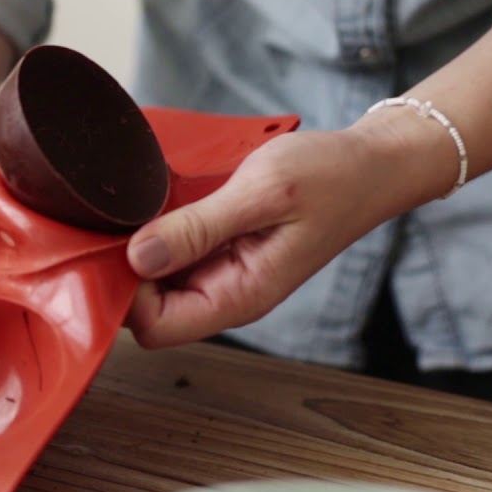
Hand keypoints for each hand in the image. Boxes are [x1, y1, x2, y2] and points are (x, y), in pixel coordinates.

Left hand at [125, 120, 454, 347]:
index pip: (155, 327)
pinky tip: (163, 200)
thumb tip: (138, 257)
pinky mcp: (221, 248)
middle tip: (127, 216)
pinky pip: (174, 252)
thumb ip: (198, 227)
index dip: (128, 292)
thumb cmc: (329, 178)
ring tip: (147, 202)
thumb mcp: (261, 193)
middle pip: (147, 310)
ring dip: (142, 246)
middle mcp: (226, 293)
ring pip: (156, 280)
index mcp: (240, 296)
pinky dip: (160, 229)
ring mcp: (223, 272)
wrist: (369, 164)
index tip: (122, 242)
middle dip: (128, 270)